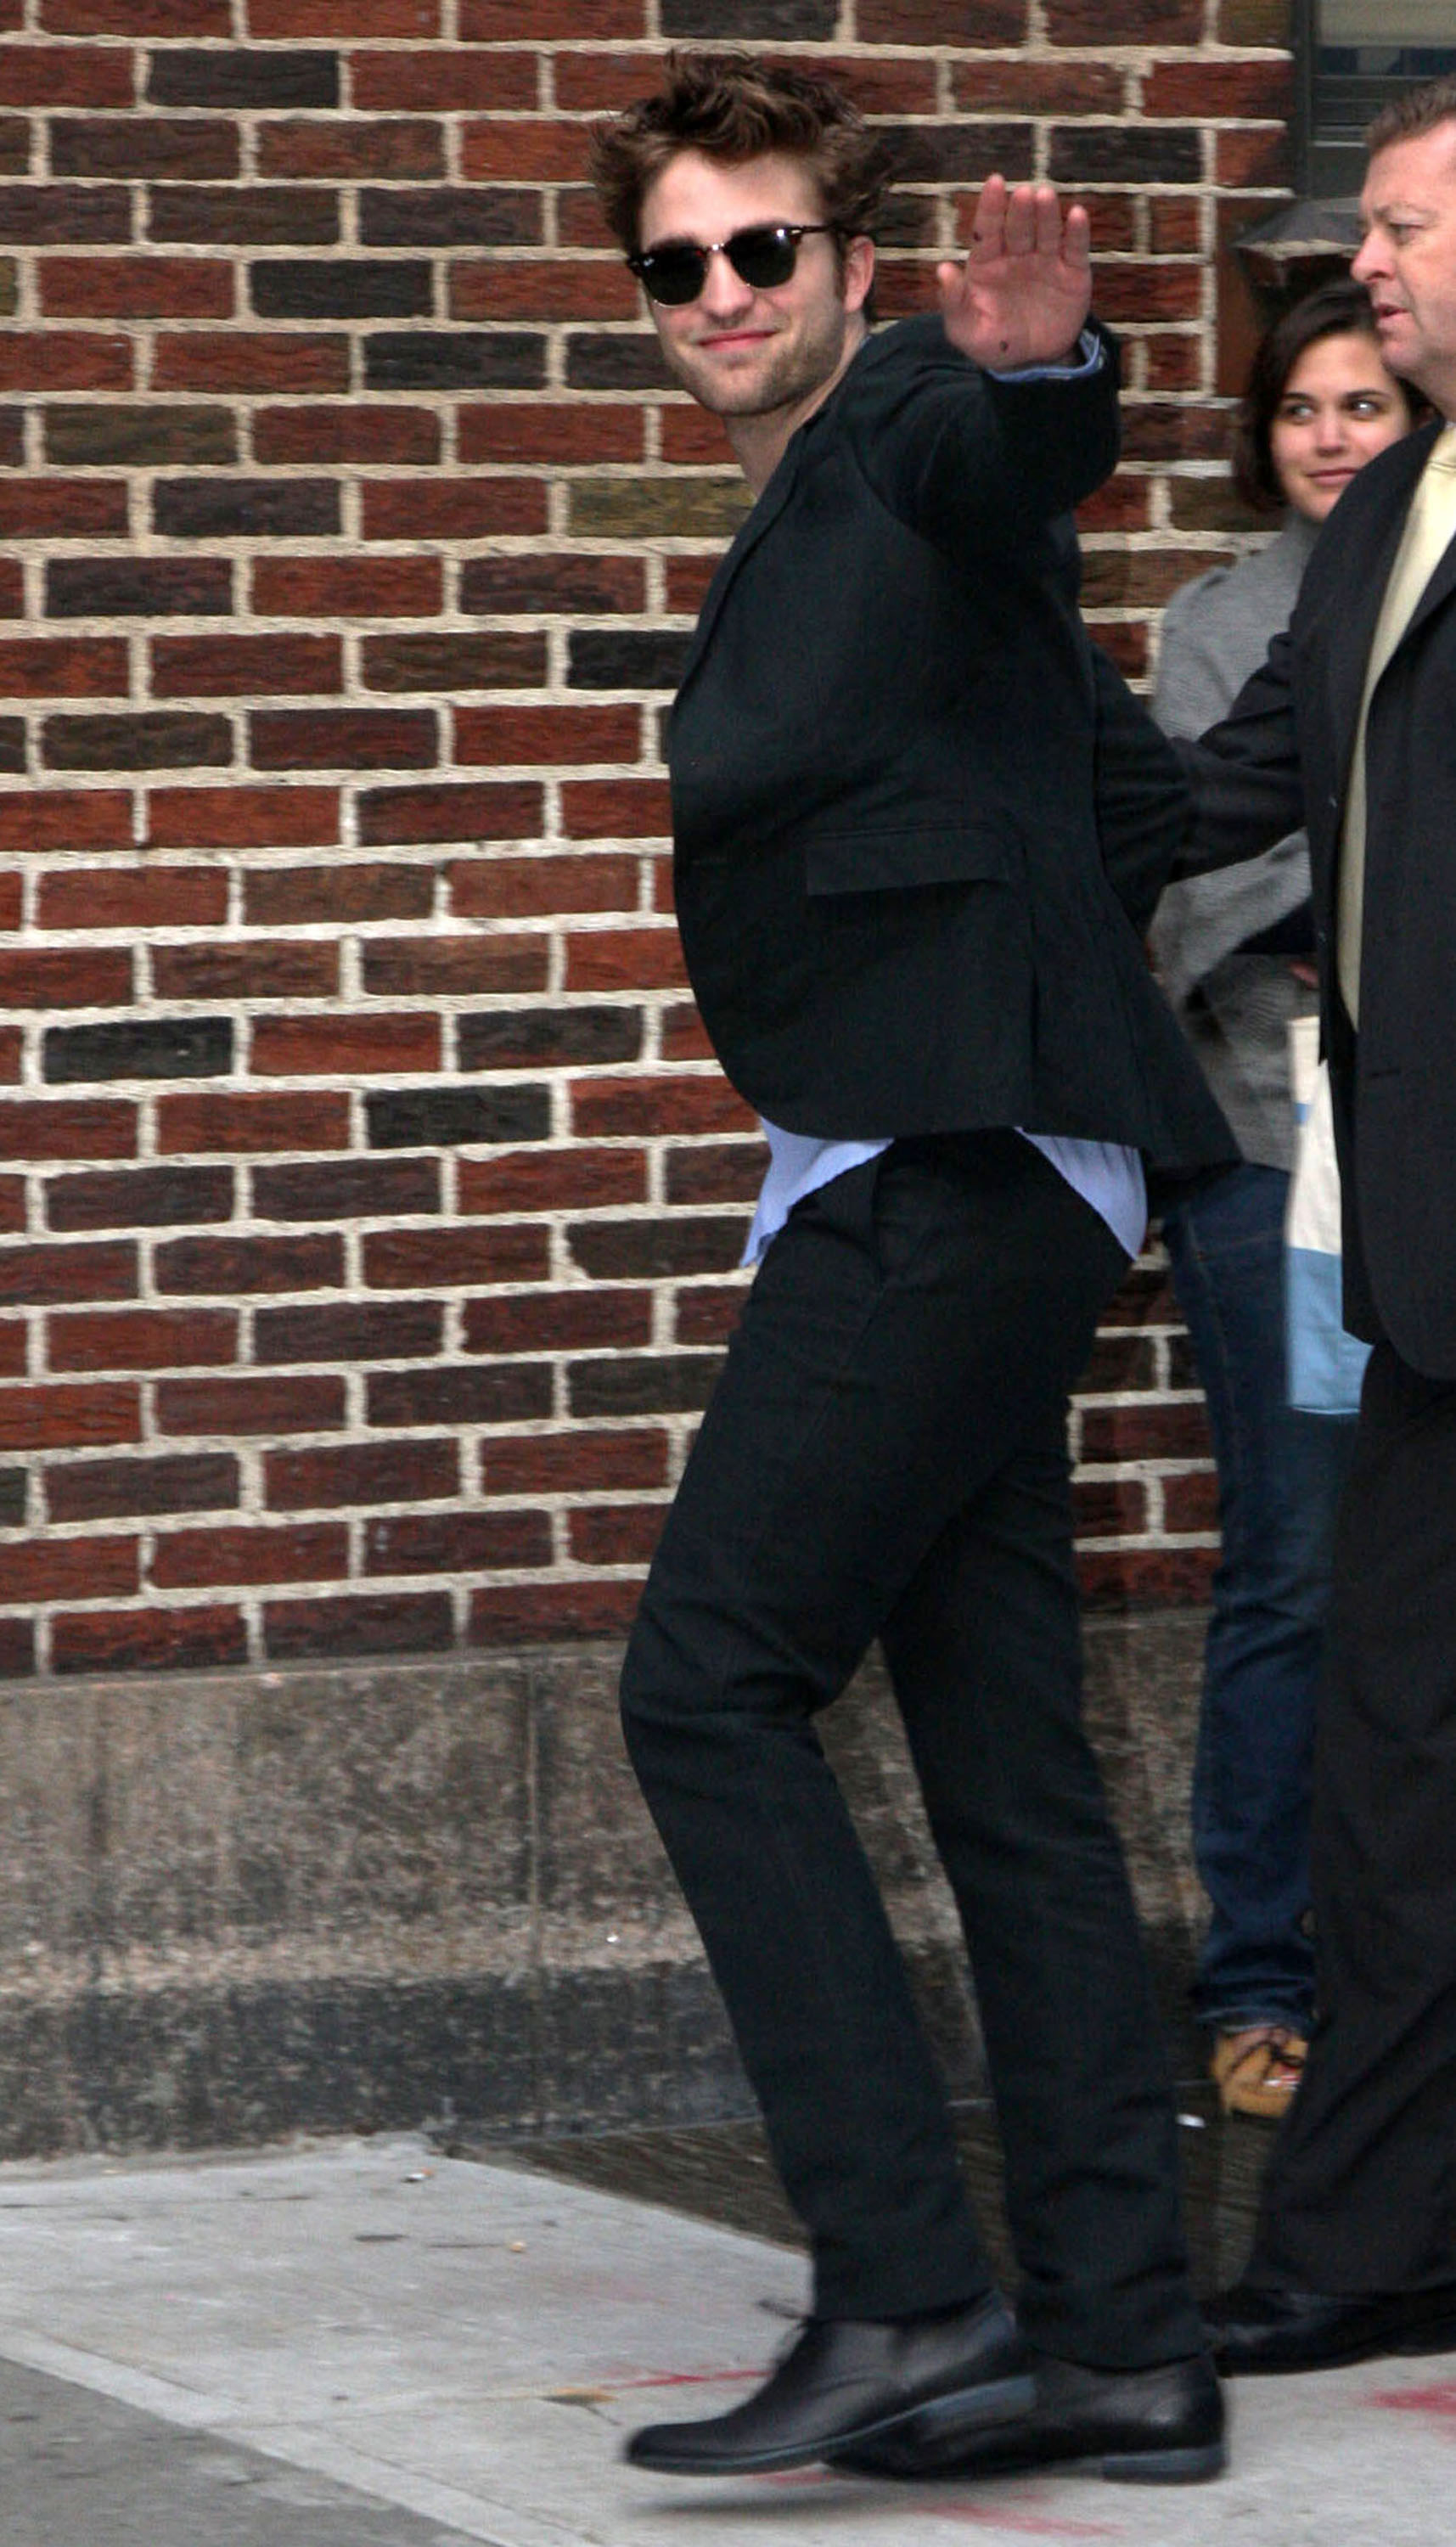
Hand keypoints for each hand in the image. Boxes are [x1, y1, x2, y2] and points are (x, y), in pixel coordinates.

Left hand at [939, 174, 1091, 369]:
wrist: (1032, 363)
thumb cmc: (994, 342)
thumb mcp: (966, 331)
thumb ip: (953, 302)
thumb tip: (942, 270)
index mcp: (988, 262)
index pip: (987, 230)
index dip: (990, 206)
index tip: (994, 182)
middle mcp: (1017, 254)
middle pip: (1018, 226)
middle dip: (1020, 210)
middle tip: (1023, 194)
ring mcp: (1046, 260)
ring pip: (1047, 231)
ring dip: (1047, 213)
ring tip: (1045, 196)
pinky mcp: (1073, 273)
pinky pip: (1075, 249)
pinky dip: (1077, 232)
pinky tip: (1077, 215)